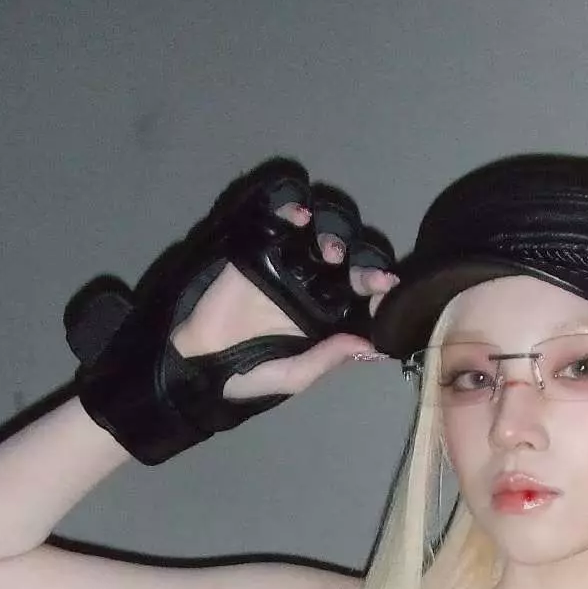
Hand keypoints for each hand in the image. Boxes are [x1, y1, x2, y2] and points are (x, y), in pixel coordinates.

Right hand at [170, 199, 397, 399]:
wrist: (200, 363)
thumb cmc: (248, 375)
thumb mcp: (293, 376)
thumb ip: (327, 359)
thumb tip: (370, 347)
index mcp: (328, 319)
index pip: (361, 298)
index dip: (377, 289)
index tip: (387, 288)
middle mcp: (314, 289)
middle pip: (349, 264)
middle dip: (364, 265)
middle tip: (367, 276)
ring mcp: (288, 268)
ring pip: (323, 238)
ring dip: (334, 238)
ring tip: (329, 252)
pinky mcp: (260, 252)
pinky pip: (280, 224)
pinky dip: (292, 212)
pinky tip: (301, 218)